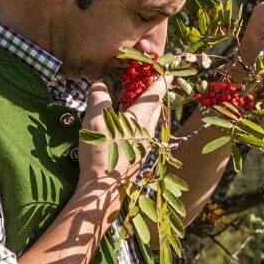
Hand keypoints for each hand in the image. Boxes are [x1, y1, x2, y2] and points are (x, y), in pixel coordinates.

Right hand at [78, 74, 169, 191]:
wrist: (104, 190)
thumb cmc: (101, 153)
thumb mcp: (95, 121)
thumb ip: (98, 99)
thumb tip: (99, 85)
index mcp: (140, 119)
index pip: (154, 95)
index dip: (160, 82)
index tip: (168, 74)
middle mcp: (147, 132)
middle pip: (154, 108)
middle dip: (154, 95)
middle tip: (152, 85)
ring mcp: (145, 147)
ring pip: (150, 122)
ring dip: (147, 110)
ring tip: (139, 104)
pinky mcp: (138, 158)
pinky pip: (143, 134)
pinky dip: (140, 124)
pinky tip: (130, 128)